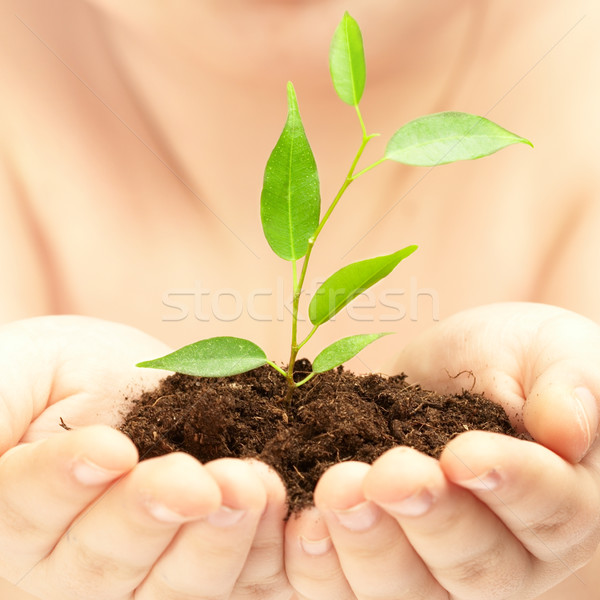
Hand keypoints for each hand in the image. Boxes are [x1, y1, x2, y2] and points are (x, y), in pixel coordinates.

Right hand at [0, 316, 291, 599]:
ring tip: (245, 488)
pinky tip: (275, 506)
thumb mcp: (12, 372)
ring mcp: (134, 580)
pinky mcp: (197, 567)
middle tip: (194, 481)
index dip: (63, 483)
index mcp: (9, 520)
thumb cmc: (56, 374)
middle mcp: (61, 571)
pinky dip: (258, 550)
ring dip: (212, 543)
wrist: (121, 381)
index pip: (18, 514)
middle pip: (99, 568)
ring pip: (169, 590)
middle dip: (148, 518)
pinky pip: (233, 581)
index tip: (112, 448)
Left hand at [284, 303, 599, 598]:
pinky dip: (315, 562)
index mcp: (561, 506)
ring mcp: (432, 562)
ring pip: (404, 592)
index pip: (549, 513)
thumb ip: (572, 385)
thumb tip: (567, 429)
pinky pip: (343, 583)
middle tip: (390, 474)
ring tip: (337, 492)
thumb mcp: (556, 353)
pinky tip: (297, 523)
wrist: (459, 367)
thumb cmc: (519, 359)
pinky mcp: (373, 550)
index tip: (465, 455)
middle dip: (427, 520)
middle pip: (472, 569)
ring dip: (365, 547)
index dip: (509, 487)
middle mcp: (503, 554)